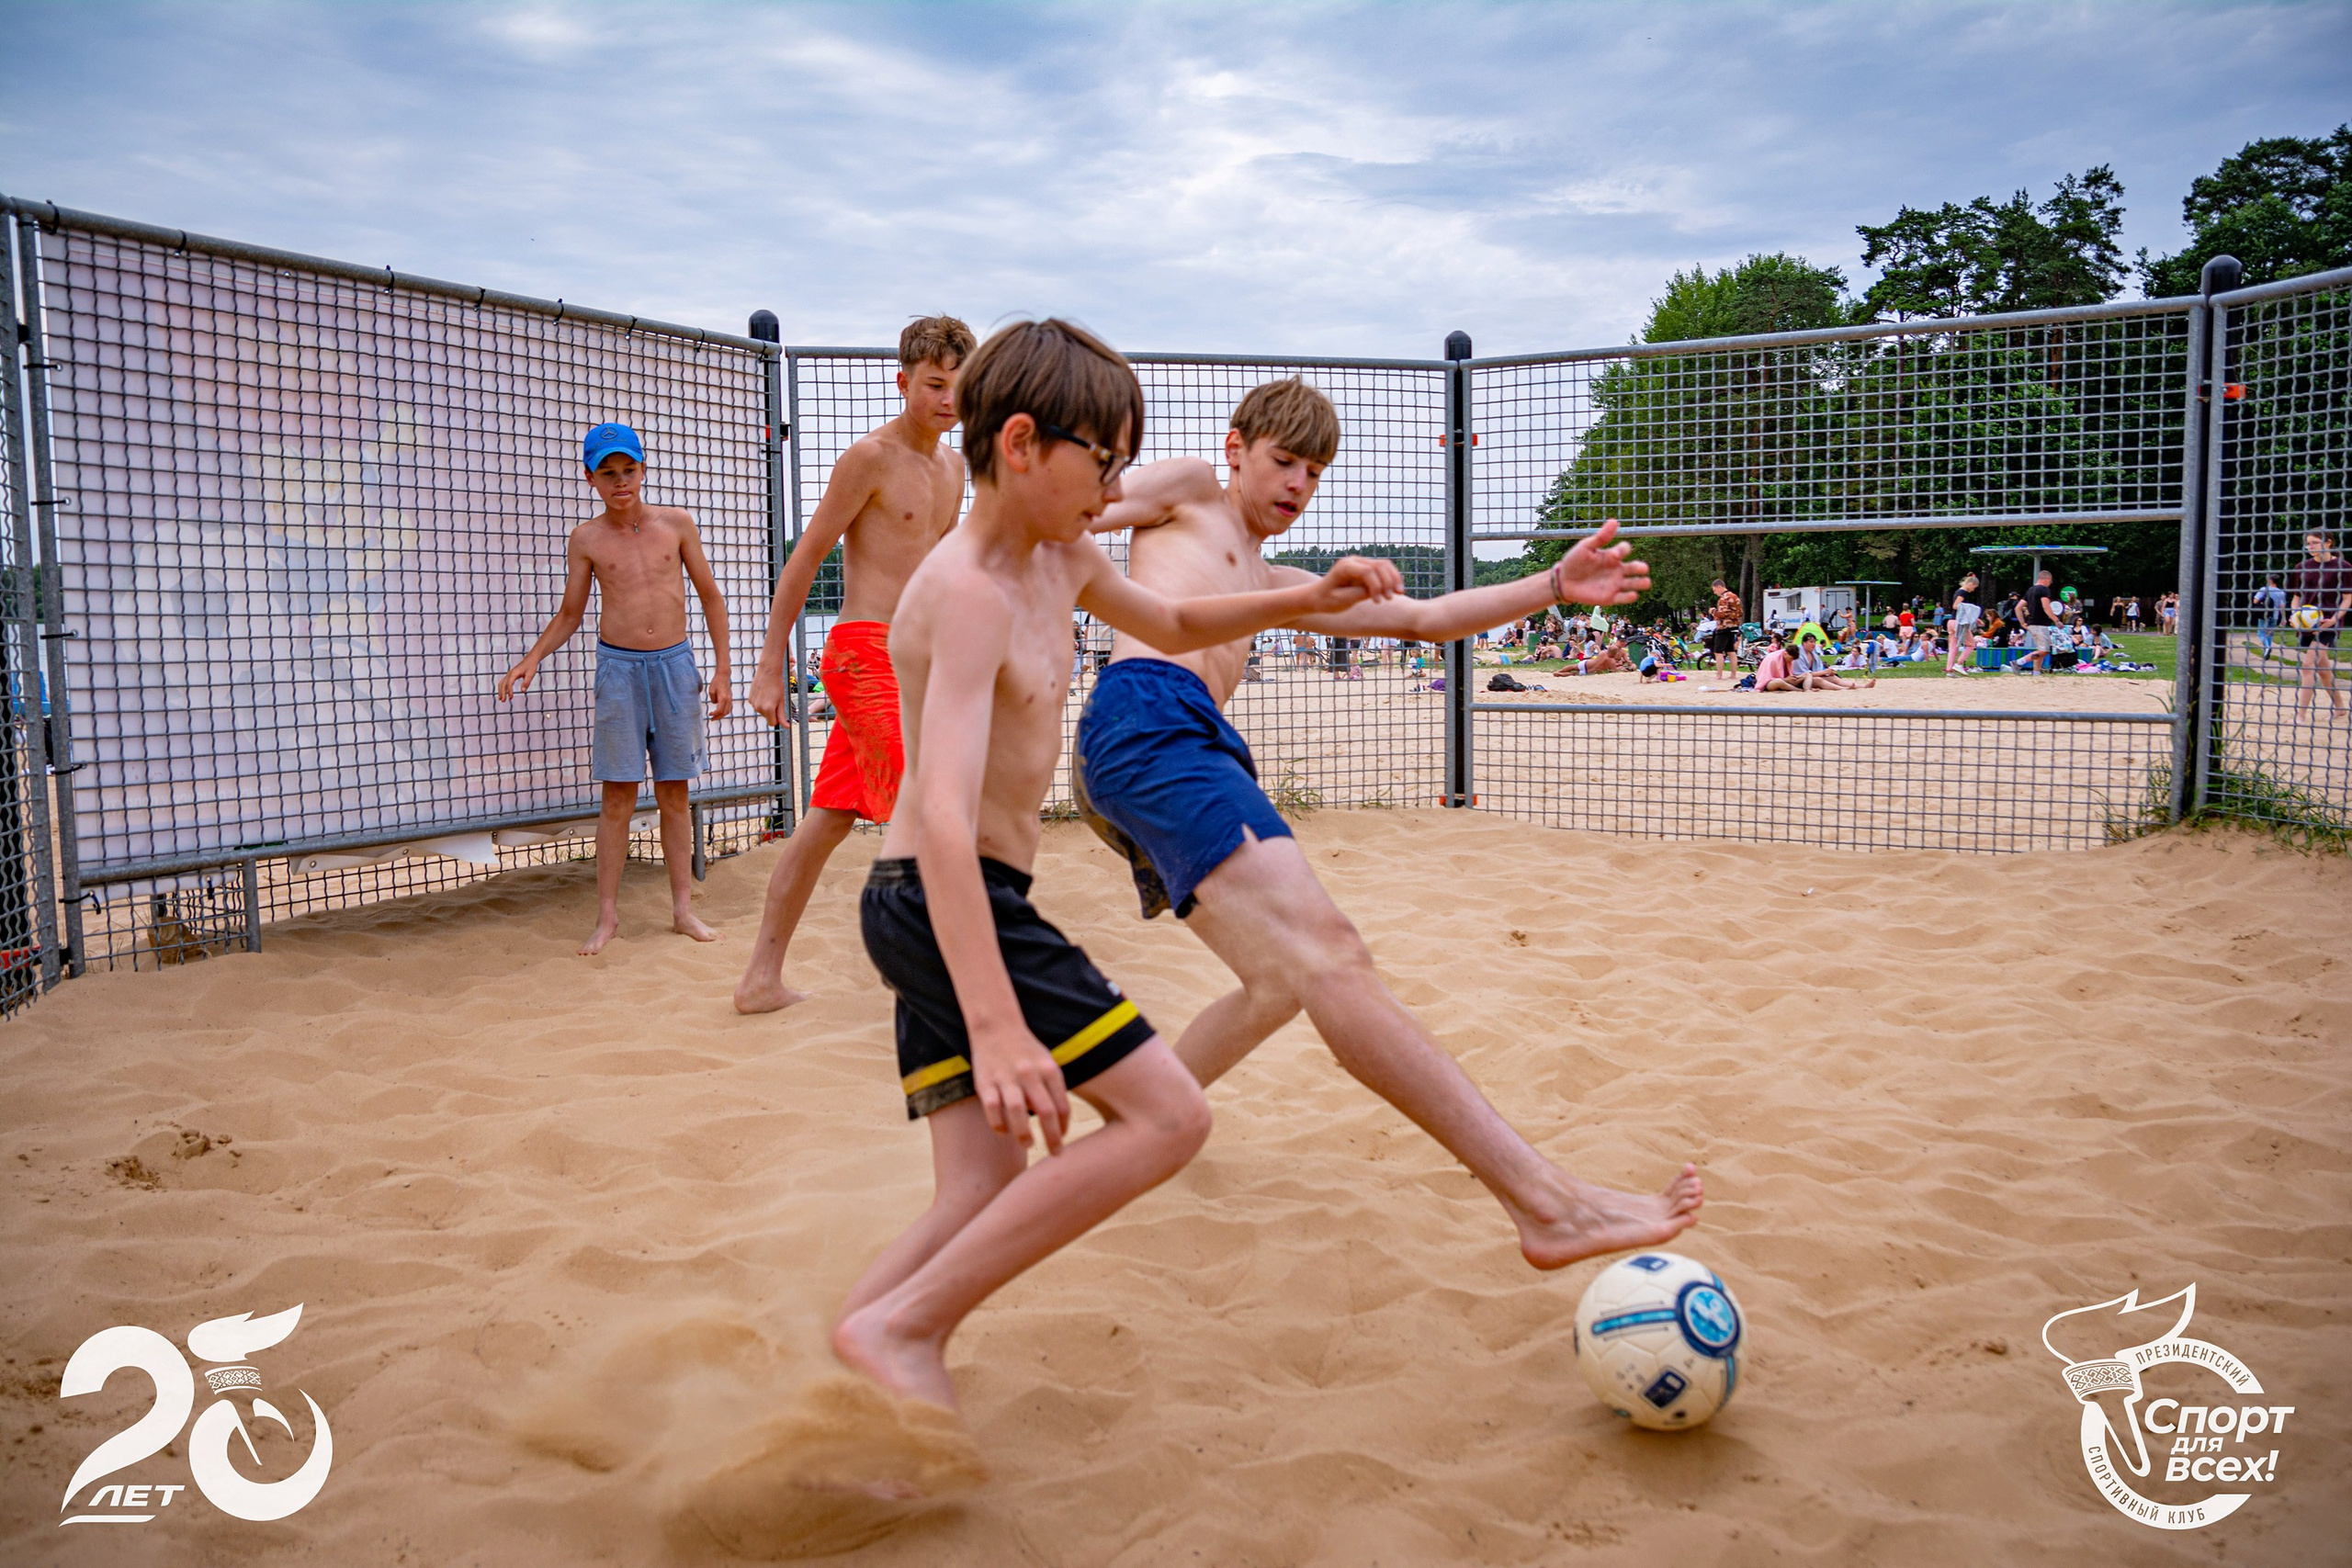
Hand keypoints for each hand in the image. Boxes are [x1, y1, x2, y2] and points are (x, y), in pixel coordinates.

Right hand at [496, 659, 535, 702]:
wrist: (530, 660)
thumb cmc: (531, 667)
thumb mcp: (531, 675)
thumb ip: (526, 682)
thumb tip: (523, 691)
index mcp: (514, 673)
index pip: (509, 683)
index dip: (509, 691)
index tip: (511, 698)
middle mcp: (509, 673)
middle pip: (503, 684)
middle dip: (502, 693)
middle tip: (503, 701)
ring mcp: (508, 674)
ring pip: (501, 683)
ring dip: (500, 691)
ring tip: (501, 700)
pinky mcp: (509, 675)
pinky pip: (503, 682)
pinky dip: (501, 688)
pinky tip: (503, 694)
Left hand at [708, 675, 732, 721]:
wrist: (724, 676)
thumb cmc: (716, 682)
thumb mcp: (711, 690)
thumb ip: (713, 699)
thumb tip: (715, 703)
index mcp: (723, 698)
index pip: (719, 710)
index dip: (714, 714)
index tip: (709, 714)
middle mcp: (728, 699)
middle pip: (724, 712)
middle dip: (718, 717)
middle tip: (711, 719)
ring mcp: (730, 699)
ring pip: (728, 711)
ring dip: (721, 715)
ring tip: (715, 717)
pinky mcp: (730, 698)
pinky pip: (729, 708)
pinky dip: (724, 712)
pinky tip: (719, 712)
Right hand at [749, 665, 786, 725]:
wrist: (768, 672)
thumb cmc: (777, 685)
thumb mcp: (782, 701)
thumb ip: (782, 715)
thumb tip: (786, 726)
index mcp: (768, 709)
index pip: (772, 723)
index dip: (777, 719)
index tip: (780, 712)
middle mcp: (758, 708)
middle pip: (767, 717)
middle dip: (772, 712)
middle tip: (776, 700)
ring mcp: (753, 703)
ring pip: (762, 711)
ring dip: (766, 707)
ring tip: (770, 695)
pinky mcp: (750, 699)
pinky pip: (757, 705)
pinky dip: (761, 702)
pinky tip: (764, 693)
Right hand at [971, 1024, 1069, 1152]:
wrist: (996, 1026)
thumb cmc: (1026, 1050)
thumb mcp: (1047, 1063)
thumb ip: (1054, 1088)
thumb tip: (1061, 1122)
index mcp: (1048, 1069)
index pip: (1062, 1106)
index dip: (1064, 1127)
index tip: (1062, 1139)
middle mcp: (1029, 1073)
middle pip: (1045, 1112)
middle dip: (1052, 1138)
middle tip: (1055, 1153)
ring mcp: (1006, 1078)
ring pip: (1018, 1112)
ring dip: (1025, 1134)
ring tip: (1029, 1144)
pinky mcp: (985, 1082)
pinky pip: (993, 1110)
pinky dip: (999, 1125)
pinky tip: (1004, 1131)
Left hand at [1308, 555, 1404, 612]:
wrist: (1318, 597)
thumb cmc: (1326, 600)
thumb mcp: (1341, 600)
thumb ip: (1359, 594)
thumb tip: (1378, 591)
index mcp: (1344, 567)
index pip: (1367, 571)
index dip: (1376, 586)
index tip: (1378, 601)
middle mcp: (1353, 562)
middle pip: (1378, 565)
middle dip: (1388, 581)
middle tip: (1391, 598)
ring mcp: (1360, 563)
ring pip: (1384, 565)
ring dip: (1394, 578)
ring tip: (1399, 594)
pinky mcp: (1366, 569)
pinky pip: (1383, 570)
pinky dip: (1391, 578)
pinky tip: (1396, 590)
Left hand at [1548, 519, 1650, 605]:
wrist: (1563, 581)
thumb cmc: (1575, 562)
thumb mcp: (1586, 547)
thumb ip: (1601, 537)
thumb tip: (1614, 521)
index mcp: (1612, 556)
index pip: (1625, 549)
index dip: (1622, 551)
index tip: (1614, 554)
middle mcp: (1617, 569)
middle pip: (1635, 567)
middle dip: (1640, 567)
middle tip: (1643, 568)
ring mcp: (1615, 584)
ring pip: (1634, 583)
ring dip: (1642, 583)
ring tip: (1646, 582)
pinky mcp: (1610, 597)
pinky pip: (1624, 598)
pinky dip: (1630, 597)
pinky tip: (1632, 595)